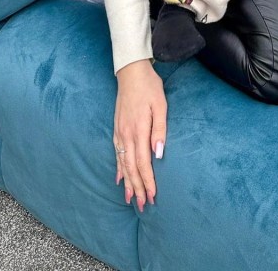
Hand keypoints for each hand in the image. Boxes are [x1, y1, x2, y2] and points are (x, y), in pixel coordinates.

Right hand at [113, 59, 167, 210]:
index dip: (148, 181)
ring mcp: (120, 133)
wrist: (131, 72)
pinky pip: (117, 154)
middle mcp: (126, 135)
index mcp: (138, 130)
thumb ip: (160, 130)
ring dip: (128, 183)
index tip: (153, 196)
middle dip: (138, 188)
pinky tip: (120, 179)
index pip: (143, 163)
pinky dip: (119, 169)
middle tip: (144, 205)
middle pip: (132, 168)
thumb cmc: (149, 87)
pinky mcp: (117, 130)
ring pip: (123, 164)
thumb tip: (158, 154)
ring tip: (131, 199)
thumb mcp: (160, 105)